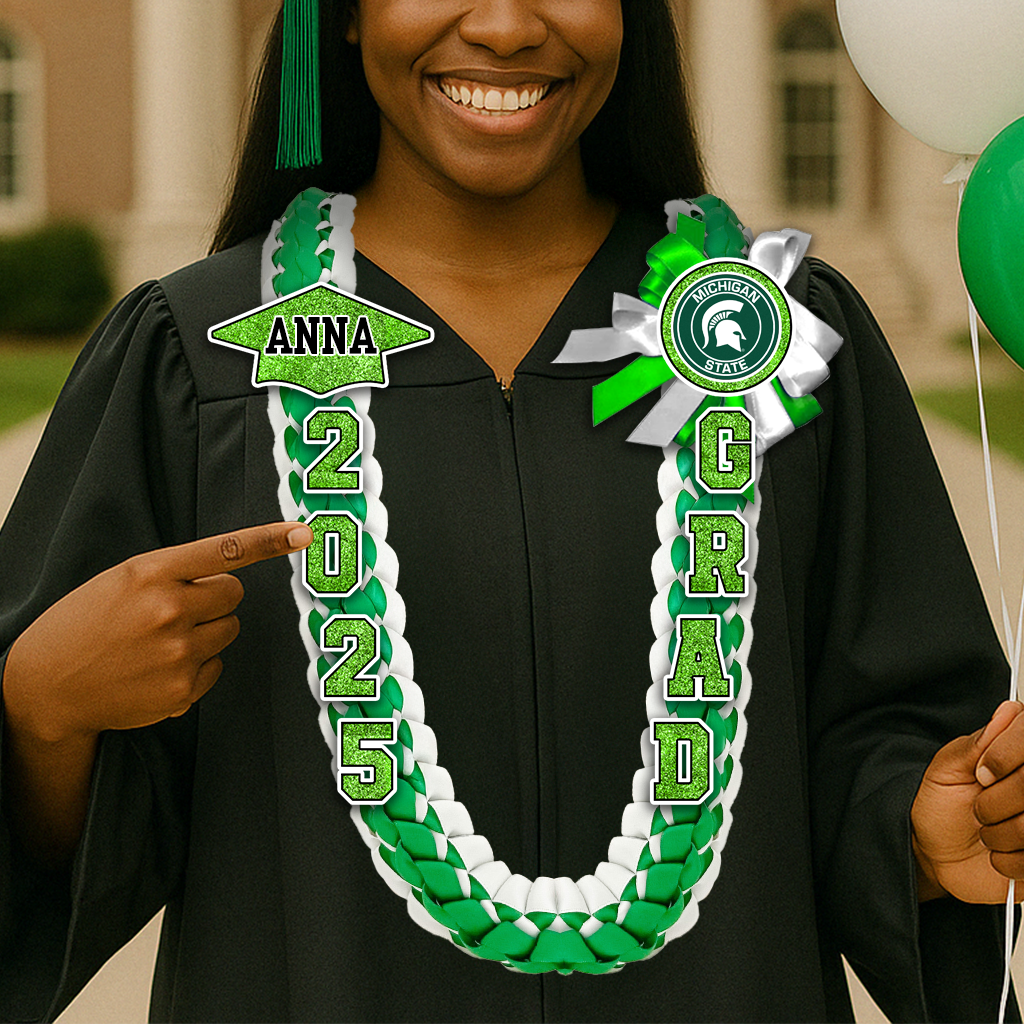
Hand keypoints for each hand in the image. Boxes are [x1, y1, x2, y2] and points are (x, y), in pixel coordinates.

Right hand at [3, 522, 312, 744]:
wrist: (47, 684)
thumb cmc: (89, 622)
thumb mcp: (124, 580)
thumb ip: (175, 573)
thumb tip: (234, 578)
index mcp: (151, 572)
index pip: (224, 550)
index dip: (269, 540)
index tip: (304, 533)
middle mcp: (168, 610)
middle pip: (235, 595)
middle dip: (216, 599)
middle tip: (177, 610)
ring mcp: (177, 653)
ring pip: (229, 630)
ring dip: (208, 632)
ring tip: (161, 641)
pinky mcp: (182, 691)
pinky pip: (217, 667)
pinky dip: (196, 667)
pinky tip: (158, 669)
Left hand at [911, 700, 1023, 902]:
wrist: (940, 854)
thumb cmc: (942, 806)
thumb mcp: (946, 770)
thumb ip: (976, 745)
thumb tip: (1007, 712)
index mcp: (1018, 753)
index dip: (1003, 756)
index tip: (980, 773)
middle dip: (993, 802)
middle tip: (978, 807)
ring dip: (998, 833)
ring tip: (987, 830)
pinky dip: (1008, 859)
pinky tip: (999, 852)